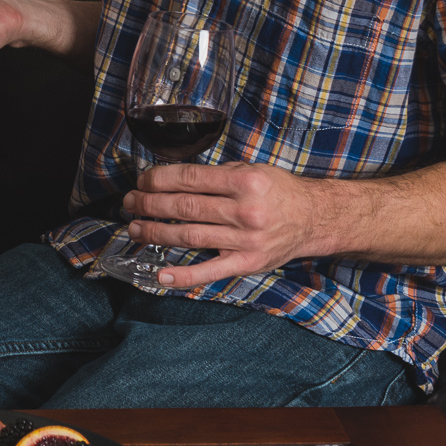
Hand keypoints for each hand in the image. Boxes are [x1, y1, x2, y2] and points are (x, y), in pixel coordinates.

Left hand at [121, 161, 333, 288]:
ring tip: (136, 228)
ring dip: (156, 232)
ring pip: (190, 236)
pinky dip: (184, 276)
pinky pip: (211, 271)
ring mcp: (246, 240)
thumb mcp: (252, 170)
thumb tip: (174, 178)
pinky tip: (161, 274)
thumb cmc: (279, 192)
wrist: (314, 218)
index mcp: (245, 182)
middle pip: (185, 207)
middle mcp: (245, 211)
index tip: (142, 182)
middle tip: (131, 203)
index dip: (159, 180)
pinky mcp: (247, 263)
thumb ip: (218, 175)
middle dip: (150, 204)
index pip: (190, 179)